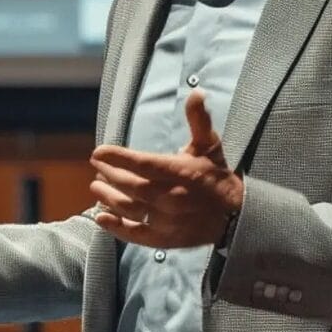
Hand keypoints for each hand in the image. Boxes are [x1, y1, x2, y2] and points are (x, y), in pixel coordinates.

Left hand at [89, 89, 243, 248]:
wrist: (235, 216)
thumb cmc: (216, 176)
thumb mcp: (209, 145)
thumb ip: (199, 119)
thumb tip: (197, 92)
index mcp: (179, 172)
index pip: (142, 163)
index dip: (117, 157)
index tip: (98, 152)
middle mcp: (170, 197)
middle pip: (130, 185)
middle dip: (110, 174)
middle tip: (97, 166)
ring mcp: (166, 220)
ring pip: (129, 208)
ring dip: (108, 198)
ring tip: (96, 187)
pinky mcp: (164, 239)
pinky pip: (135, 234)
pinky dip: (115, 227)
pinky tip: (100, 218)